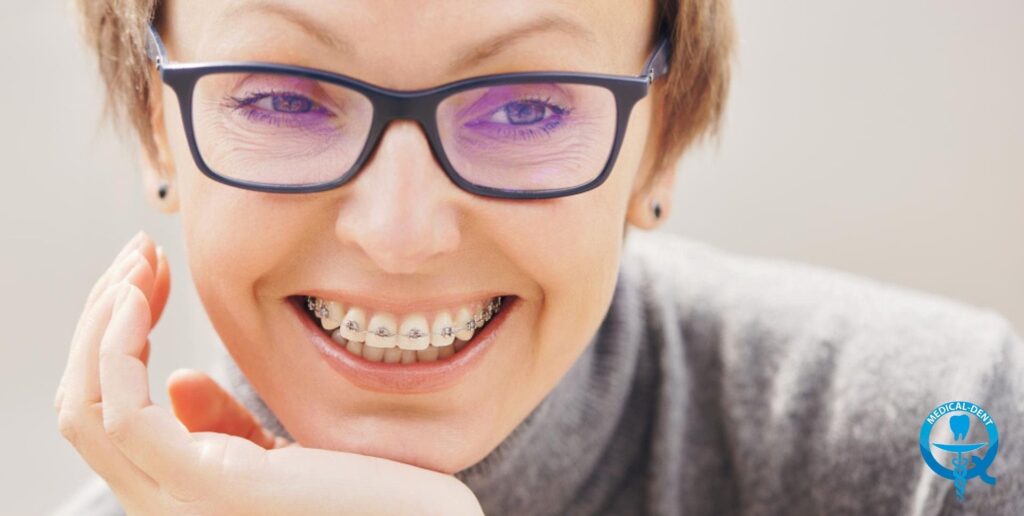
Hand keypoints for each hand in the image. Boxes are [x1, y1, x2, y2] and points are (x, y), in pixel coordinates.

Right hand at [55, 232, 483, 515]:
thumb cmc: (367, 497)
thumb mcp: (279, 458)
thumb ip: (222, 429)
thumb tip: (179, 378)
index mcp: (176, 496)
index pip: (100, 415)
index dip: (106, 340)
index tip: (144, 277)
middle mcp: (165, 508)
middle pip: (80, 406)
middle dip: (100, 318)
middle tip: (137, 254)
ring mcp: (184, 502)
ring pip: (85, 405)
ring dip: (103, 319)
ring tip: (139, 261)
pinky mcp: (213, 485)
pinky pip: (123, 412)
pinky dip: (115, 346)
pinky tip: (140, 298)